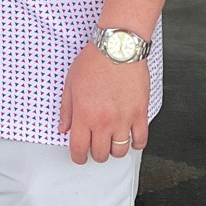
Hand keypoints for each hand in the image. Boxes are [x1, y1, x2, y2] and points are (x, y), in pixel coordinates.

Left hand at [59, 46, 149, 164]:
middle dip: (96, 154)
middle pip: (100, 154)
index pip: (79, 149)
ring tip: (112, 142)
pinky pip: (141, 139)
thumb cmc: (94, 61)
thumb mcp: (70, 84)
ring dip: (115, 150)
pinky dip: (136, 144)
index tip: (80, 156)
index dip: (78, 157)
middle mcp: (103, 121)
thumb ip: (67, 110)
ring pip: (120, 151)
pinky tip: (131, 139)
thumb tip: (64, 128)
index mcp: (84, 115)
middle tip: (96, 148)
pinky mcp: (140, 113)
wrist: (117, 48)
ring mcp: (123, 119)